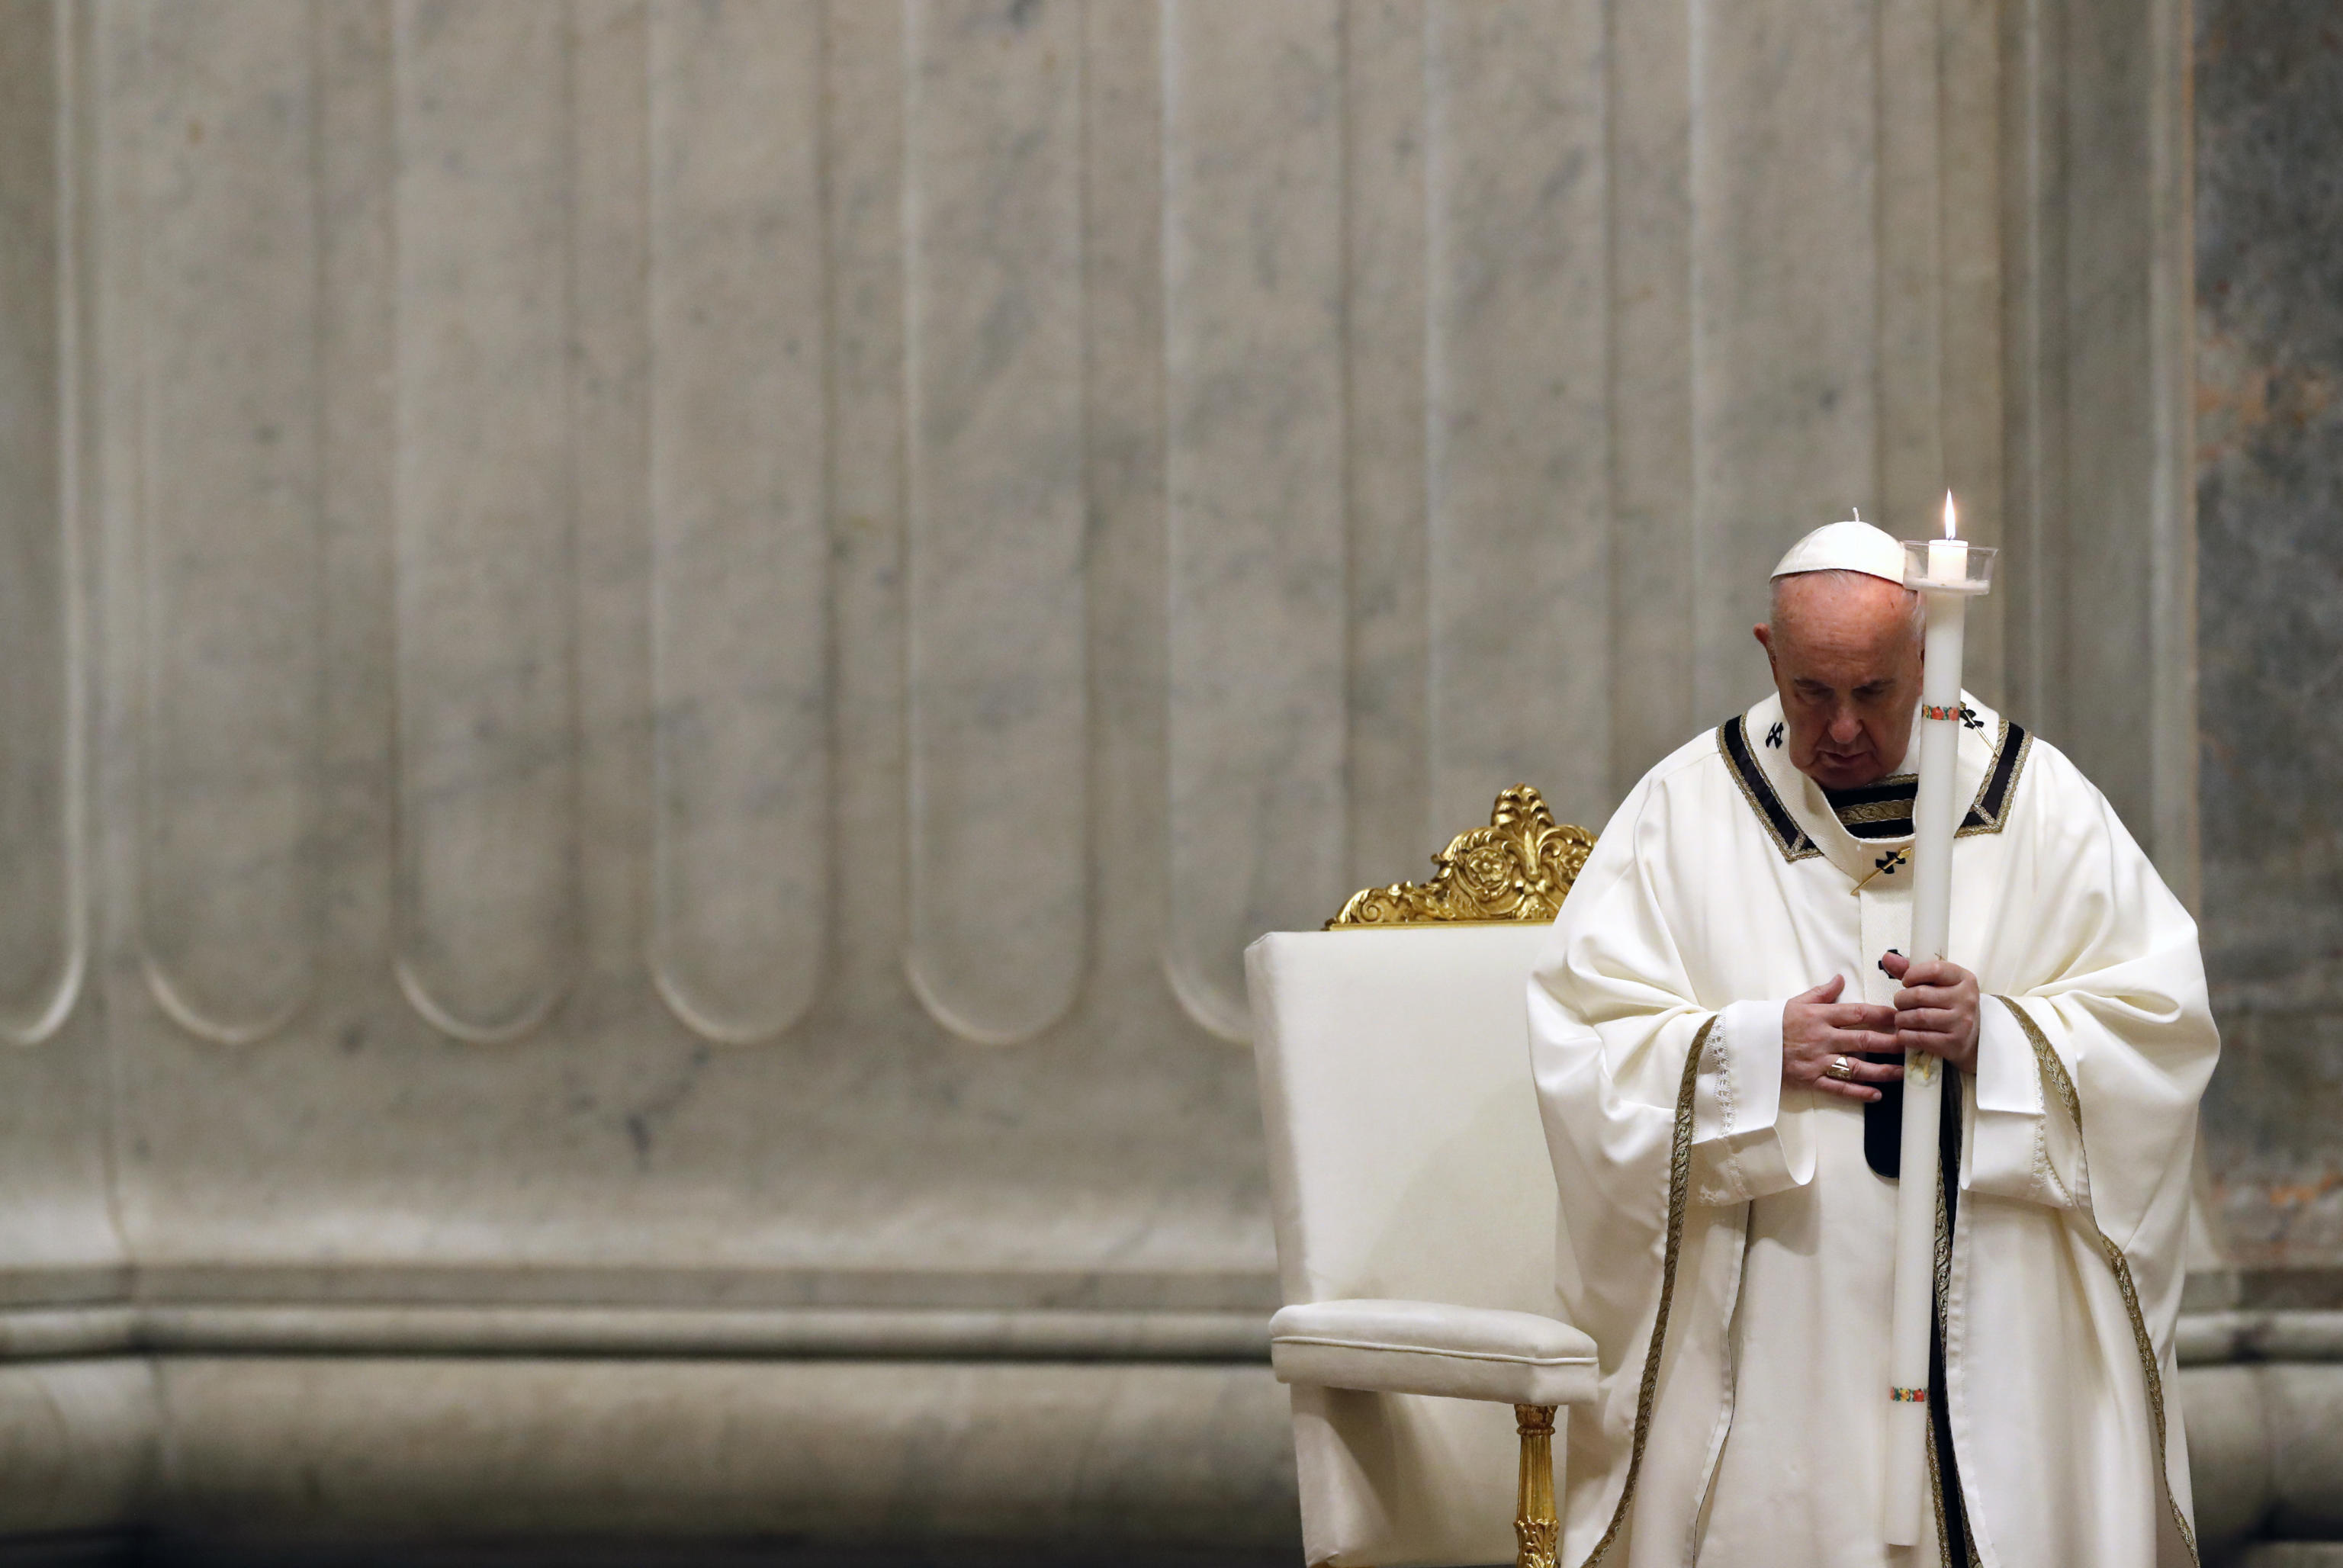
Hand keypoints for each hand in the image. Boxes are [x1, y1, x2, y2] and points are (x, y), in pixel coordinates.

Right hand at [1781, 975, 1901, 1102]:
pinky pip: (1838, 1087)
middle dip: (1891, 1043)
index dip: (1882, 1015)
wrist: (1747, 1045)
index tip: (1902, 1016)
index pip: (1858, 1013)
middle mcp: (1823, 1038)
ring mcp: (1818, 1061)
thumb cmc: (1773, 1022)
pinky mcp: (1811, 1079)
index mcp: (1820, 1016)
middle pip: (1864, 1040)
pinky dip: (1858, 1093)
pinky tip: (1877, 1095)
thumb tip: (1841, 978)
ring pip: (1856, 1067)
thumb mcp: (1797, 1002)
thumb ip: (1822, 992)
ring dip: (1882, 1071)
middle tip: (1913, 1044)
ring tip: (1902, 1072)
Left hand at [1879, 951, 1979, 1073]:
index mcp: (1965, 979)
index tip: (1906, 982)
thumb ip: (1911, 970)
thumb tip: (1887, 957)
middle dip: (1901, 999)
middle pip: (1920, 994)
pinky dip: (1905, 1035)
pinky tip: (1904, 1033)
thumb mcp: (1937, 984)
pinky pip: (1920, 1038)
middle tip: (1899, 1003)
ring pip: (1918, 1017)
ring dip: (1901, 1018)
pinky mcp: (1954, 1043)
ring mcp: (1962, 1022)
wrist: (1970, 1039)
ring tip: (1900, 1018)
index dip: (1913, 974)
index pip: (1934, 969)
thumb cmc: (1948, 1005)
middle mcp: (1967, 999)